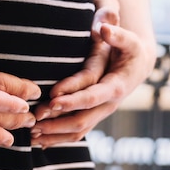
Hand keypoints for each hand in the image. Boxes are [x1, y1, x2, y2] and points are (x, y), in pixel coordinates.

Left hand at [31, 8, 154, 147]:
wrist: (138, 66)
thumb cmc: (130, 49)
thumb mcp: (128, 39)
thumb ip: (117, 34)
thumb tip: (104, 28)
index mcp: (116, 87)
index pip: (92, 96)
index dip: (72, 100)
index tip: (52, 100)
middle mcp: (109, 104)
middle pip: (82, 119)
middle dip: (57, 121)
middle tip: (34, 119)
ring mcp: (101, 113)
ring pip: (78, 131)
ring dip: (54, 135)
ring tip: (31, 134)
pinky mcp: (93, 117)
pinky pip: (76, 132)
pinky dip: (58, 138)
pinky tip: (39, 141)